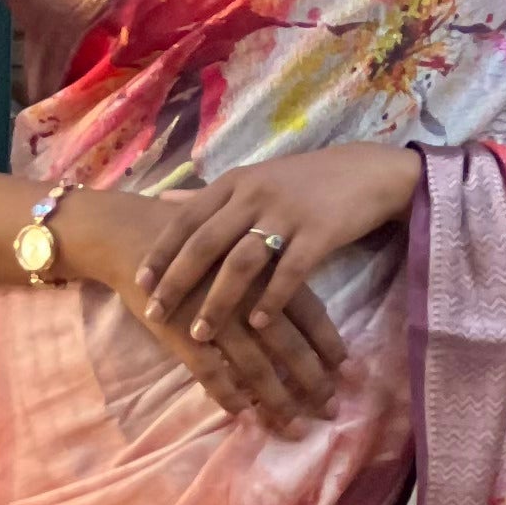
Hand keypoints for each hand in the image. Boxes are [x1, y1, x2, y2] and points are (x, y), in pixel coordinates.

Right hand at [54, 187, 346, 435]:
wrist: (133, 234)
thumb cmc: (194, 237)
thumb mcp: (240, 243)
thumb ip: (270, 269)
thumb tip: (303, 299)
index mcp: (264, 269)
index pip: (309, 311)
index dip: (329, 343)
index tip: (348, 371)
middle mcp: (246, 294)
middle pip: (289, 344)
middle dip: (312, 380)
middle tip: (330, 409)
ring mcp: (214, 316)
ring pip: (254, 366)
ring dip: (276, 399)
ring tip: (293, 426)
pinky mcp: (182, 332)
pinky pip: (210, 373)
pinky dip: (227, 396)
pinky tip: (241, 414)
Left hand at [135, 146, 419, 368]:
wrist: (365, 171)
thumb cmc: (302, 182)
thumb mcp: (251, 179)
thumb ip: (209, 196)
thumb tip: (163, 201)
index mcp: (234, 183)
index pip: (186, 218)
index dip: (161, 252)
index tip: (140, 284)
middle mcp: (254, 194)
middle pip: (205, 242)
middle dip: (177, 282)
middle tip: (156, 314)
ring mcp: (287, 213)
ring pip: (241, 262)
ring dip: (218, 301)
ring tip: (200, 332)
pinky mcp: (320, 232)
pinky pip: (290, 271)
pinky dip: (271, 300)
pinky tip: (258, 325)